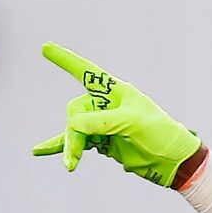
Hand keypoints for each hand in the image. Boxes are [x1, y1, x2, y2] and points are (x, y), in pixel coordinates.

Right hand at [31, 43, 202, 185]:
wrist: (172, 162)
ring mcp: (102, 124)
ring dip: (70, 147)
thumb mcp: (134, 123)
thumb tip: (73, 124)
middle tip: (75, 156)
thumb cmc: (161, 134)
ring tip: (70, 165)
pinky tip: (39, 150)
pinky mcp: (101, 142)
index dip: (65, 60)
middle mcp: (106, 105)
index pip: (86, 72)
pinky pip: (76, 143)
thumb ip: (103, 122)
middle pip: (76, 112)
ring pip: (74, 131)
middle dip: (73, 134)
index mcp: (116, 91)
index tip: (46, 48)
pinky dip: (59, 146)